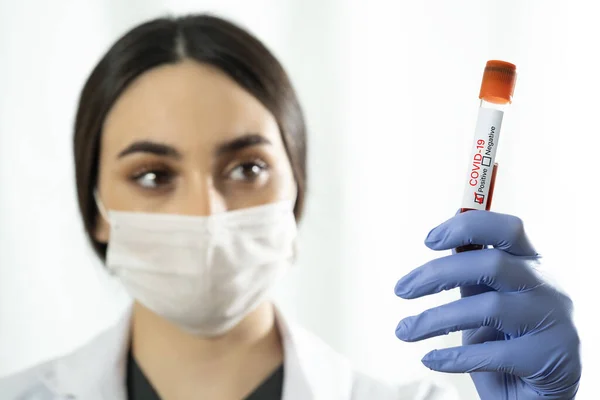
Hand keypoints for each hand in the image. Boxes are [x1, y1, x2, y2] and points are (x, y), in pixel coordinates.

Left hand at [394, 211, 580, 398]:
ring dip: (435, 319)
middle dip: (437, 274)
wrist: (541, 392)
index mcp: (534, 262)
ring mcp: (553, 322)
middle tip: (401, 290)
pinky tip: (429, 359)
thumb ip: (473, 269)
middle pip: (492, 264)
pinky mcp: (548, 358)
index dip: (467, 227)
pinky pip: (492, 354)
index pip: (507, 228)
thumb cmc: (509, 336)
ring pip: (489, 308)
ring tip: (403, 331)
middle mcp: (547, 286)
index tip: (428, 241)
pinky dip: (453, 357)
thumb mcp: (489, 296)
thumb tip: (444, 238)